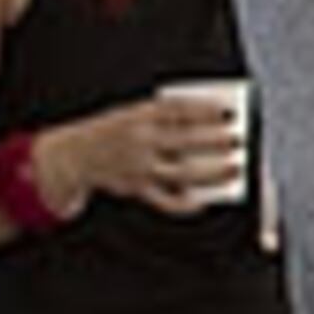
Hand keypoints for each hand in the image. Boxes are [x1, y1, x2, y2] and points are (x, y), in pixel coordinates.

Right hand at [52, 93, 246, 217]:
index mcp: (139, 115)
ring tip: (234, 168)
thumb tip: (208, 126)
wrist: (76, 154)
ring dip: (211, 172)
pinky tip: (202, 201)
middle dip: (214, 140)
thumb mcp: (134, 113)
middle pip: (184, 140)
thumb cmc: (117, 130)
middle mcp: (139, 140)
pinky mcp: (136, 189)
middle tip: (237, 139)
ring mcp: (138, 166)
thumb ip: (166, 118)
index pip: (177, 110)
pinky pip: (165, 201)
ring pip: (182, 173)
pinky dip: (184, 204)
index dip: (204, 110)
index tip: (227, 111)